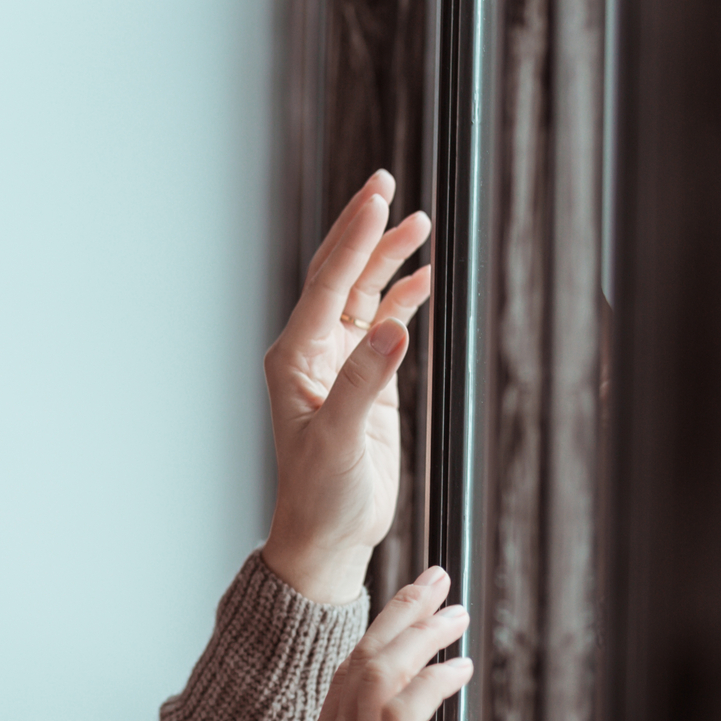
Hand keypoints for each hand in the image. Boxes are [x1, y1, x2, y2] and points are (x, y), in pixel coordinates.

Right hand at [258, 568, 471, 720]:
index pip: (350, 676)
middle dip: (403, 612)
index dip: (379, 639)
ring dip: (423, 632)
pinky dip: (436, 677)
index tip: (402, 614)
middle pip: (366, 655)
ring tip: (455, 608)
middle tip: (435, 580)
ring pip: (386, 667)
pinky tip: (461, 664)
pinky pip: (410, 703)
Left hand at [261, 171, 433, 605]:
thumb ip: (365, 382)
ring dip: (388, 260)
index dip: (354, 237)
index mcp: (295, 358)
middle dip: (364, 229)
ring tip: (418, 223)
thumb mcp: (340, 441)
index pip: (327, 282)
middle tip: (386, 183)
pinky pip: (383, 326)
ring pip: (364, 296)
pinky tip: (425, 279)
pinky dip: (402, 300)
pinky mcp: (365, 385)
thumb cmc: (319, 497)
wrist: (326, 537)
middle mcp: (312, 354)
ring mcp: (339, 366)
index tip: (378, 195)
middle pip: (340, 275)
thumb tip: (393, 327)